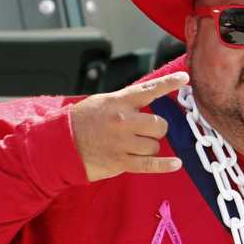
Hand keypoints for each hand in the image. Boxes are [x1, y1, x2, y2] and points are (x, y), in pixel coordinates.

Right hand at [68, 71, 187, 181]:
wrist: (59, 143)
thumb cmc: (82, 121)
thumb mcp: (102, 103)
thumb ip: (126, 102)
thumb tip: (150, 101)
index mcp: (118, 102)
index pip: (149, 90)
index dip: (169, 83)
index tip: (184, 78)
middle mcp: (123, 120)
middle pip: (160, 124)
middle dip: (156, 129)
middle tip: (143, 131)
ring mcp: (122, 142)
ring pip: (155, 145)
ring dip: (148, 147)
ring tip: (130, 145)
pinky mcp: (121, 161)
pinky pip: (150, 164)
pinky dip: (165, 165)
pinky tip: (176, 164)